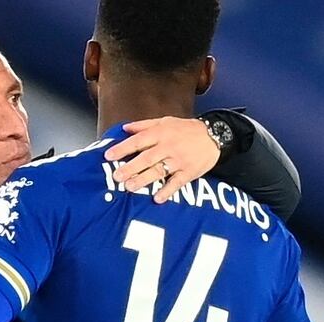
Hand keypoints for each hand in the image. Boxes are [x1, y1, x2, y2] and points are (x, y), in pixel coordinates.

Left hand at [103, 116, 219, 203]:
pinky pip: (177, 182)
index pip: (138, 141)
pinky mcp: (189, 172)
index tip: (108, 156)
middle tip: (117, 176)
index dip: (123, 148)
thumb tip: (124, 128)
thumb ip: (144, 125)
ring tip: (130, 187)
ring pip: (159, 171)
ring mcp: (179, 160)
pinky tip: (157, 198)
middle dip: (130, 168)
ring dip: (144, 180)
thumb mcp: (166, 121)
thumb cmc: (186, 129)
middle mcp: (168, 146)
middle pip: (146, 158)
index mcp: (161, 133)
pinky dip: (168, 190)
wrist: (214, 136)